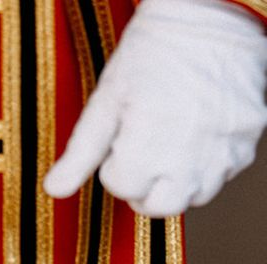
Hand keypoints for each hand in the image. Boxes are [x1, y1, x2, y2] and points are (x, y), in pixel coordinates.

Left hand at [44, 0, 266, 216]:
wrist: (212, 12)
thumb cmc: (153, 54)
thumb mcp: (105, 102)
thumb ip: (80, 153)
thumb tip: (54, 190)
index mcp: (147, 149)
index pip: (122, 188)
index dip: (115, 166)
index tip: (121, 139)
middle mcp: (188, 157)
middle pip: (159, 206)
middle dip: (143, 188)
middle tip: (141, 156)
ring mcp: (223, 149)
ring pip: (195, 196)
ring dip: (176, 183)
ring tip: (168, 147)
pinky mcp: (248, 138)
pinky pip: (225, 172)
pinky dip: (208, 166)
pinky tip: (197, 137)